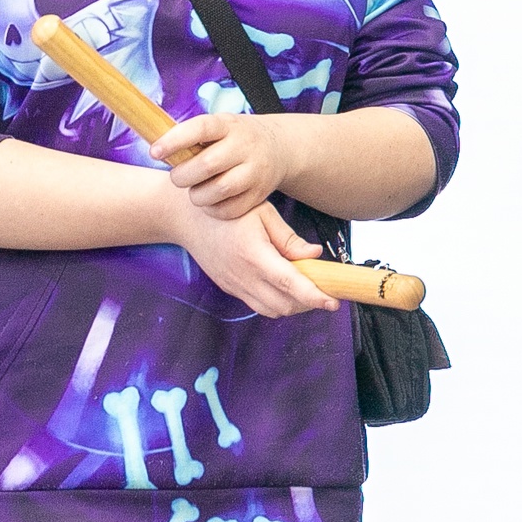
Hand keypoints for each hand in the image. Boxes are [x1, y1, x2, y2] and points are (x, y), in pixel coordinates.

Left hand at [154, 112, 302, 220]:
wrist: (279, 148)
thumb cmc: (234, 138)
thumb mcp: (218, 127)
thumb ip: (191, 137)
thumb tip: (154, 149)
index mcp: (228, 125)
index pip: (201, 128)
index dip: (175, 140)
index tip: (154, 152)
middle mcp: (246, 145)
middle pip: (207, 164)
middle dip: (183, 176)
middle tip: (178, 178)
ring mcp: (256, 170)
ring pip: (219, 189)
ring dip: (197, 195)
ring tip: (195, 190)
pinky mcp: (260, 194)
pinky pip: (230, 209)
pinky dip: (213, 210)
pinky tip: (210, 201)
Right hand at [170, 200, 335, 318]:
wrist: (188, 219)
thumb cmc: (229, 211)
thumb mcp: (263, 214)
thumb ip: (289, 238)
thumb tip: (315, 254)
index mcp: (254, 255)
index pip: (289, 284)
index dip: (314, 296)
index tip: (333, 302)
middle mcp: (243, 276)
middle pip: (283, 305)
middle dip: (308, 303)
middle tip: (324, 289)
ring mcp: (234, 286)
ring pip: (271, 310)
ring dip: (293, 305)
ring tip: (307, 289)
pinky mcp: (229, 288)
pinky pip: (257, 305)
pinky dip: (276, 303)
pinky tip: (285, 287)